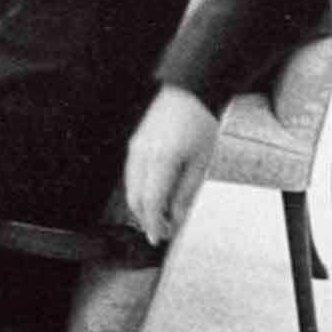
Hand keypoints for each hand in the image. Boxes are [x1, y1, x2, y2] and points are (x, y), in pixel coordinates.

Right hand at [123, 85, 220, 242]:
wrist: (188, 93)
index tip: (159, 238)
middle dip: (146, 218)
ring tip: (160, 215)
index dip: (153, 223)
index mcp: (162, 159)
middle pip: (135, 197)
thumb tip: (176, 215)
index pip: (151, 201)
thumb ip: (186, 191)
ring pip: (130, 187)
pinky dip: (139, 190)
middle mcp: (142, 153)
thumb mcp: (202, 162)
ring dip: (142, 206)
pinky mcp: (134, 143)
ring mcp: (135, 147)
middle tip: (162, 230)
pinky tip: (153, 195)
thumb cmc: (199, 122)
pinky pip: (131, 174)